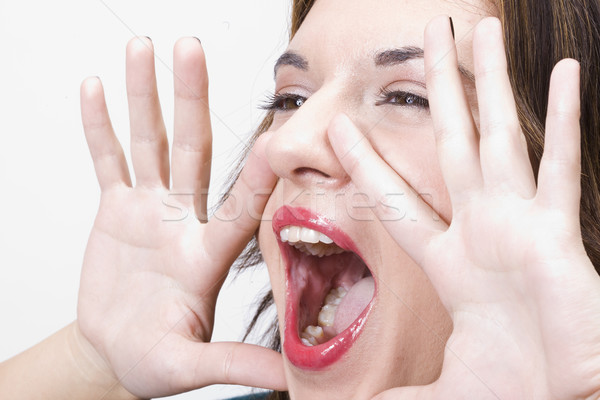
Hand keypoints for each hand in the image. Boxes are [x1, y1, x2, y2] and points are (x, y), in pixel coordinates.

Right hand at [77, 37, 284, 397]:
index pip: (238, 207)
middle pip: (191, 151)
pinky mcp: (116, 209)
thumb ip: (233, 365)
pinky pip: (108, 160)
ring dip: (145, 97)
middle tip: (191, 49)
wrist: (117, 348)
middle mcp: (185, 221)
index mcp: (208, 256)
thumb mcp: (189, 365)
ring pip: (149, 143)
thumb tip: (289, 381)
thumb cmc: (154, 358)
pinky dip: (100, 127)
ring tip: (143, 48)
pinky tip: (95, 90)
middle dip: (189, 100)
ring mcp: (151, 210)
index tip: (275, 136)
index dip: (256, 175)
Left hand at [329, 17, 599, 399]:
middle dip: (437, 90)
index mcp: (447, 260)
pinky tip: (564, 73)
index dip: (368, 163)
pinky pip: (559, 168)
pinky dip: (566, 119)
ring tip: (480, 30)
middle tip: (425, 35)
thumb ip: (396, 396)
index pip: (396, 200)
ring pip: (499, 137)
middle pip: (450, 143)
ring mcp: (521, 224)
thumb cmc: (515, 391)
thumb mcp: (441, 390)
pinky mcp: (558, 232)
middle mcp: (482, 228)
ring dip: (490, 84)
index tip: (339, 128)